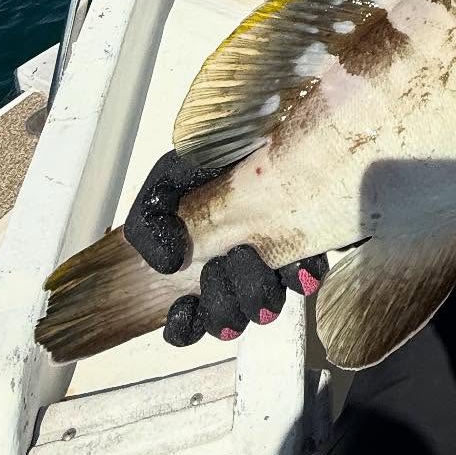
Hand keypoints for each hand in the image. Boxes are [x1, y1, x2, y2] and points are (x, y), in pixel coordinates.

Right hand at [123, 150, 326, 346]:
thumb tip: (169, 266)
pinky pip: (306, 278)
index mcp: (199, 266)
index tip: (185, 307)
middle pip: (231, 320)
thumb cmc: (203, 163)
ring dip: (255, 293)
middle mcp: (235, 273)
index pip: (190, 321)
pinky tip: (294, 267)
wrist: (246, 127)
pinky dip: (300, 277)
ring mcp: (271, 262)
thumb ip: (148, 227)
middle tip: (222, 262)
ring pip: (265, 309)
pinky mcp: (306, 245)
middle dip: (224, 302)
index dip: (186, 326)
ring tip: (249, 253)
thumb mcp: (162, 189)